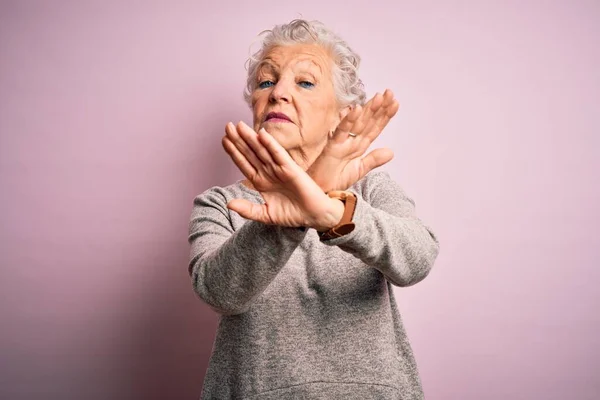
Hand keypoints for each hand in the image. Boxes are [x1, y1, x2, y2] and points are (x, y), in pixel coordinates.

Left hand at [222, 121, 344, 230]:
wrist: (313, 217)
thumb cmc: (291, 214)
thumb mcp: (265, 215)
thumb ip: (247, 209)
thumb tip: (228, 204)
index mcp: (260, 181)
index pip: (244, 164)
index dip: (234, 152)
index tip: (223, 140)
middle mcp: (268, 172)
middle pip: (250, 153)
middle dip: (238, 140)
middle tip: (227, 126)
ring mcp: (279, 169)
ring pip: (262, 150)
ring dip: (251, 138)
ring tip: (239, 126)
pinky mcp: (292, 169)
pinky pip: (279, 154)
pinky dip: (270, 144)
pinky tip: (261, 134)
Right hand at [307, 89, 398, 191]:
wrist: (320, 191)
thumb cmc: (334, 180)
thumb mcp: (359, 170)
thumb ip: (373, 160)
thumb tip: (391, 151)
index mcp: (359, 145)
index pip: (375, 128)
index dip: (385, 116)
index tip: (396, 103)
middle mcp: (352, 141)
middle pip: (368, 121)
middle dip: (380, 107)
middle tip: (390, 92)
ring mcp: (342, 142)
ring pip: (357, 123)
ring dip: (368, 109)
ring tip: (379, 97)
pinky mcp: (332, 147)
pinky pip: (341, 131)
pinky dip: (348, 120)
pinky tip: (356, 110)